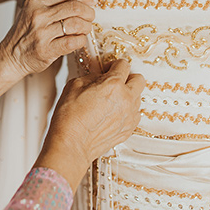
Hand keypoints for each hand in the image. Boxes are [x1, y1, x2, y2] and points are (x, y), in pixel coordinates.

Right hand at [0, 0, 95, 80]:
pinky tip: (79, 40)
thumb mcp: (33, 12)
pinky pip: (72, 42)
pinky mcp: (46, 50)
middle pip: (75, 7)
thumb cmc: (26, 34)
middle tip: (91, 17)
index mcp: (36, 1)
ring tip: (86, 29)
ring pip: (76, 24)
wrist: (10, 56)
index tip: (92, 2)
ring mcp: (41, 33)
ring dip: (86, 27)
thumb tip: (83, 0)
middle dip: (89, 12)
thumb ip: (53, 5)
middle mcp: (38, 15)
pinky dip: (81, 40)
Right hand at [35, 59, 144, 191]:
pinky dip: (126, 111)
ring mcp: (130, 116)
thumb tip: (100, 75)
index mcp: (114, 85)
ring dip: (127, 95)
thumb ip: (92, 76)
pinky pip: (134, 114)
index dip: (114, 64)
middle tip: (114, 82)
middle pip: (139, 79)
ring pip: (137, 97)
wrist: (71, 145)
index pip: (124, 64)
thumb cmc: (70, 117)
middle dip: (127, 78)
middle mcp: (126, 99)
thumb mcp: (75, 85)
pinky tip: (112, 114)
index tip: (107, 69)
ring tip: (110, 101)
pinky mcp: (129, 129)